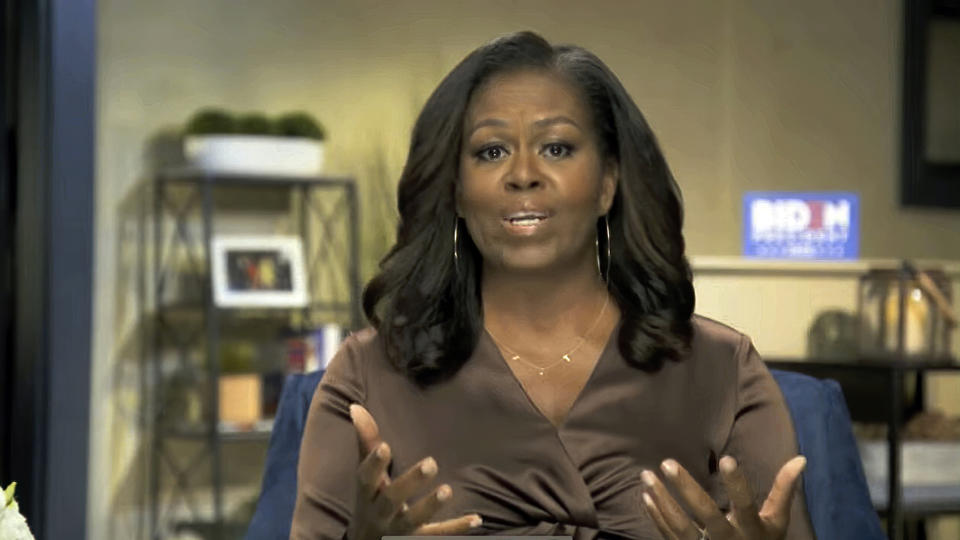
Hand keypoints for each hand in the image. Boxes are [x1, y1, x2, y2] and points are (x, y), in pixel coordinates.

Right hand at [347, 404, 481, 539]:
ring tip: (447, 490)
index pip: (366, 478)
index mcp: (367, 493)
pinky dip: (457, 528)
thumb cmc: (369, 500)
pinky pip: (437, 535)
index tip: (384, 446)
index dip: (373, 464)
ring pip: (414, 520)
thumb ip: (366, 442)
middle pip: (391, 499)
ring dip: (430, 506)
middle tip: (431, 463)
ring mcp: (399, 529)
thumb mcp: (366, 475)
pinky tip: (476, 519)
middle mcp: (380, 513)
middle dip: (409, 482)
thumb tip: (355, 406)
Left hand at [640, 455, 805, 539]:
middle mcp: (728, 539)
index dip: (737, 483)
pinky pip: (669, 535)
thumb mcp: (777, 520)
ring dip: (661, 499)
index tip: (727, 458)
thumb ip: (784, 490)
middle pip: (705, 513)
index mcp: (751, 528)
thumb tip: (800, 459)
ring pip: (680, 525)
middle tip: (667, 463)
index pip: (745, 503)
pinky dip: (656, 516)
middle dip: (686, 488)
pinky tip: (645, 495)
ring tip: (646, 475)